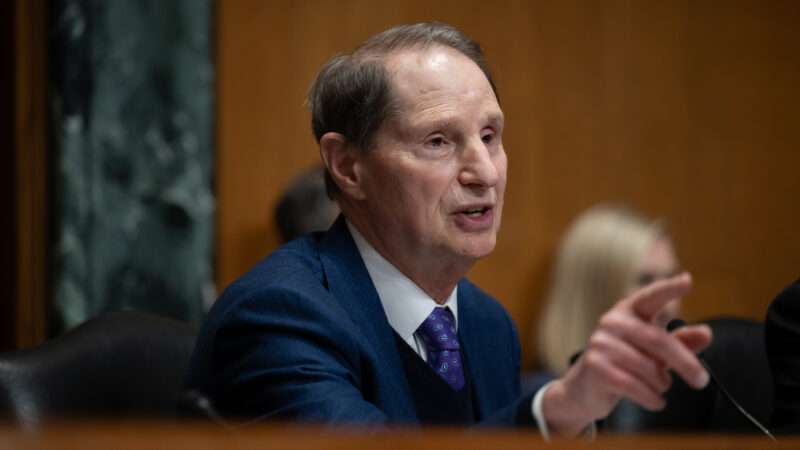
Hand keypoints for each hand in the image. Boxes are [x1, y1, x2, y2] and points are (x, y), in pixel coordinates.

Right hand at [541, 272, 712, 436]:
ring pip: (648, 368)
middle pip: (658, 340)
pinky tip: (656, 401)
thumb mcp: (652, 351)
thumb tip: (706, 334)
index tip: (688, 281)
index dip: (668, 289)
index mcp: (628, 311)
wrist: (583, 388)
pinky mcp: (595, 366)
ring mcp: (600, 343)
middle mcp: (611, 322)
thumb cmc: (623, 363)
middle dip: (685, 363)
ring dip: (662, 384)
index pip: (650, 297)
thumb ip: (679, 342)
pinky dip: (652, 398)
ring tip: (659, 387)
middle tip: (701, 380)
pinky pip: (635, 386)